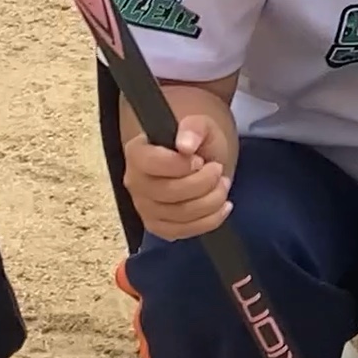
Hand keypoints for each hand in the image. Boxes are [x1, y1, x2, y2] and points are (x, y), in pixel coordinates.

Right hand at [123, 110, 234, 242]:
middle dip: (202, 182)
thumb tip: (185, 145)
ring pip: (179, 215)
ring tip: (222, 184)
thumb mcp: (201, 125)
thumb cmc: (197, 141)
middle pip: (168, 192)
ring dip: (210, 200)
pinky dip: (210, 220)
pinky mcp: (159, 227)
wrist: (202, 161)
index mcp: (137, 153)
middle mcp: (135, 183)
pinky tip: (223, 206)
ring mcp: (145, 208)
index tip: (199, 160)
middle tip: (218, 170)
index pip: (151, 163)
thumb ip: (193, 128)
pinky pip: (184, 232)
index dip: (179, 165)